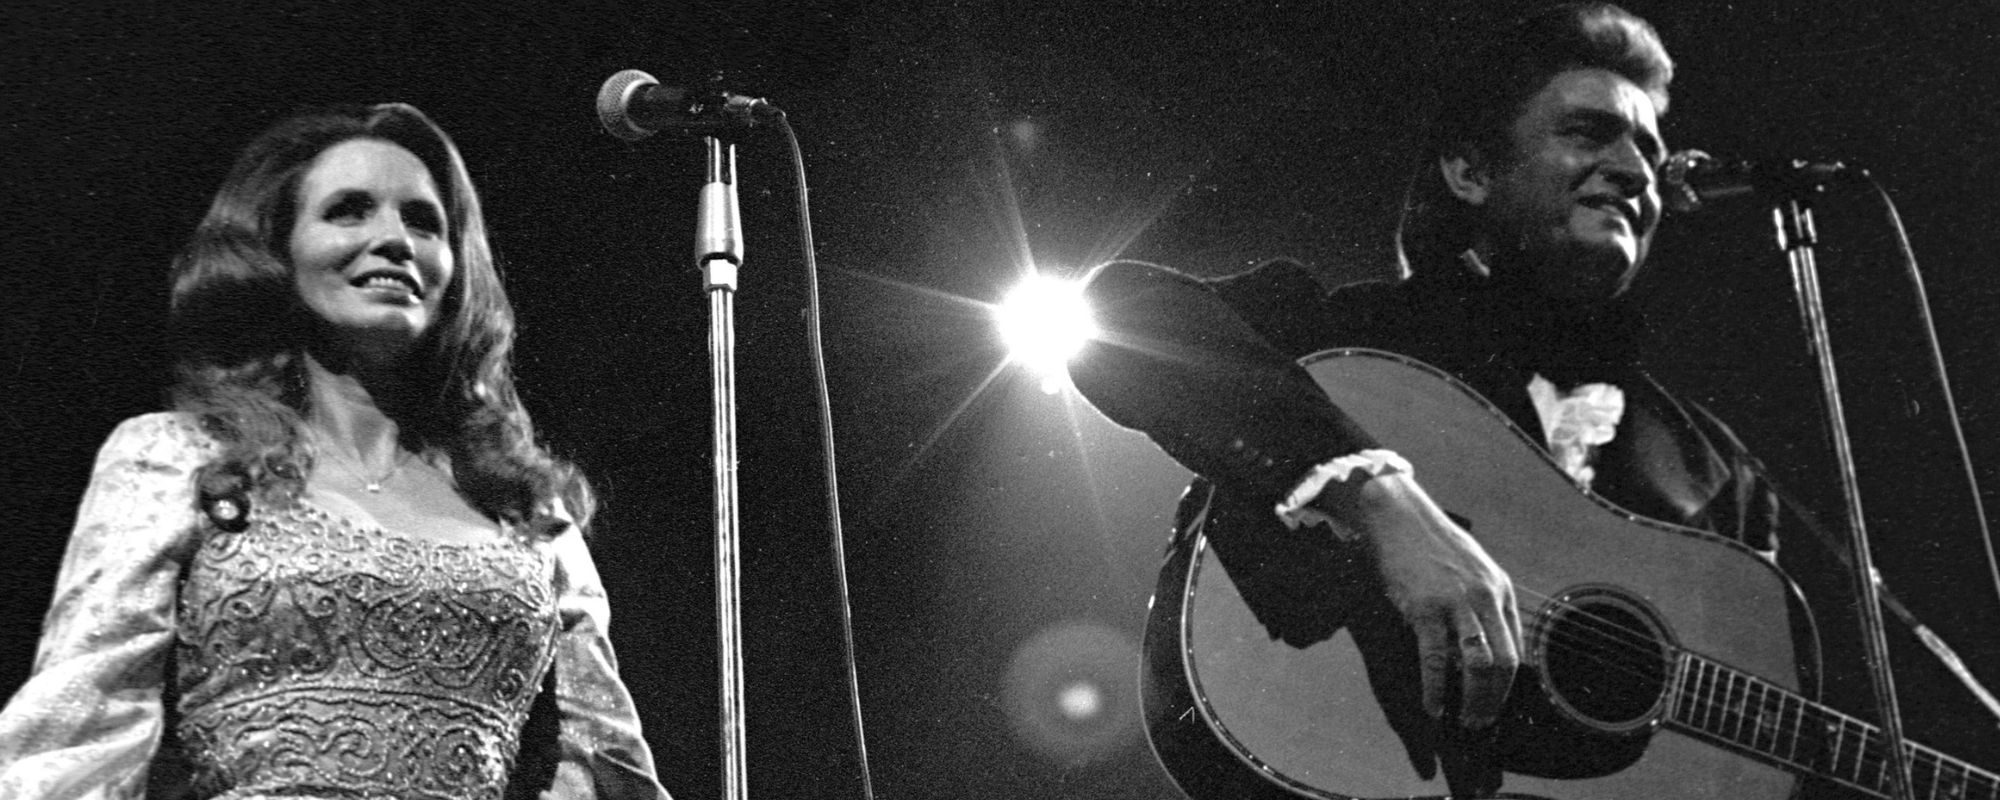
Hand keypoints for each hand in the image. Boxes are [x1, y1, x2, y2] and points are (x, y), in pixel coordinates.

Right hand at [1344, 471, 1521, 728]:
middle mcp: (1484, 598)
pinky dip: (1436, 688)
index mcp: (1499, 590)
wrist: (1399, 515)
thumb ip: (1482, 603)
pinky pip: (1435, 659)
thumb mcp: (1471, 569)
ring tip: (1464, 719)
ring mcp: (1456, 603)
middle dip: (1495, 700)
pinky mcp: (1425, 608)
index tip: (1496, 703)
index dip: (1508, 684)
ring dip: (1473, 700)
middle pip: (1503, 663)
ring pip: (1477, 665)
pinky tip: (1433, 705)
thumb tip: (1480, 644)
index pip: (1515, 649)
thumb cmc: (1430, 543)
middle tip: (1482, 722)